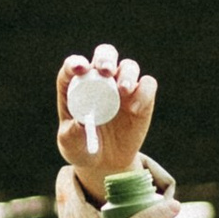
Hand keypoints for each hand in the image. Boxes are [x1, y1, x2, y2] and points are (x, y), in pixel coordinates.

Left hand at [55, 42, 159, 178]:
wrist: (107, 163)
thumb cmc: (82, 149)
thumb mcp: (71, 144)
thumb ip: (71, 134)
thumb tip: (80, 122)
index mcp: (75, 86)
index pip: (74, 66)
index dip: (75, 63)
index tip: (80, 68)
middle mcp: (100, 80)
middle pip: (104, 54)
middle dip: (106, 58)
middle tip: (106, 70)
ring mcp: (122, 87)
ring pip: (128, 66)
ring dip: (127, 73)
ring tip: (124, 90)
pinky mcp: (142, 98)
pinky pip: (147, 85)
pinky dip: (144, 92)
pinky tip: (135, 109)